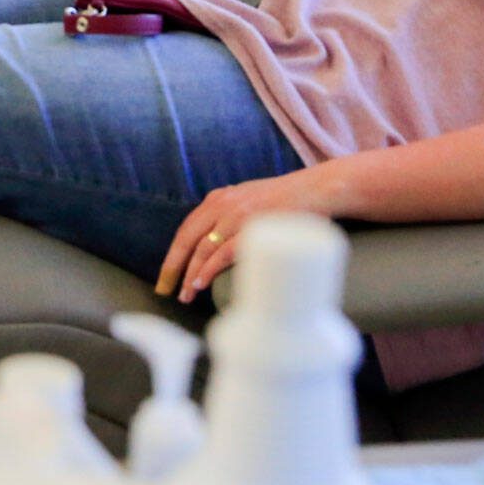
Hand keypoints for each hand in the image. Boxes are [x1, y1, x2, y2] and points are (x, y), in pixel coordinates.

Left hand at [156, 171, 339, 302]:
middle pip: (187, 239)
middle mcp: (224, 204)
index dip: (173, 255)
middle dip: (172, 267)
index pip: (186, 229)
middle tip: (164, 290)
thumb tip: (215, 243)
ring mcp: (238, 215)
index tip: (165, 277)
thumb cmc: (288, 201)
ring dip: (190, 274)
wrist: (318, 189)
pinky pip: (223, 252)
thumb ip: (230, 216)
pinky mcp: (253, 228)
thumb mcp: (250, 200)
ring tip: (185, 294)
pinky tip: (199, 283)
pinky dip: (208, 269)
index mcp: (220, 198)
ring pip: (203, 248)